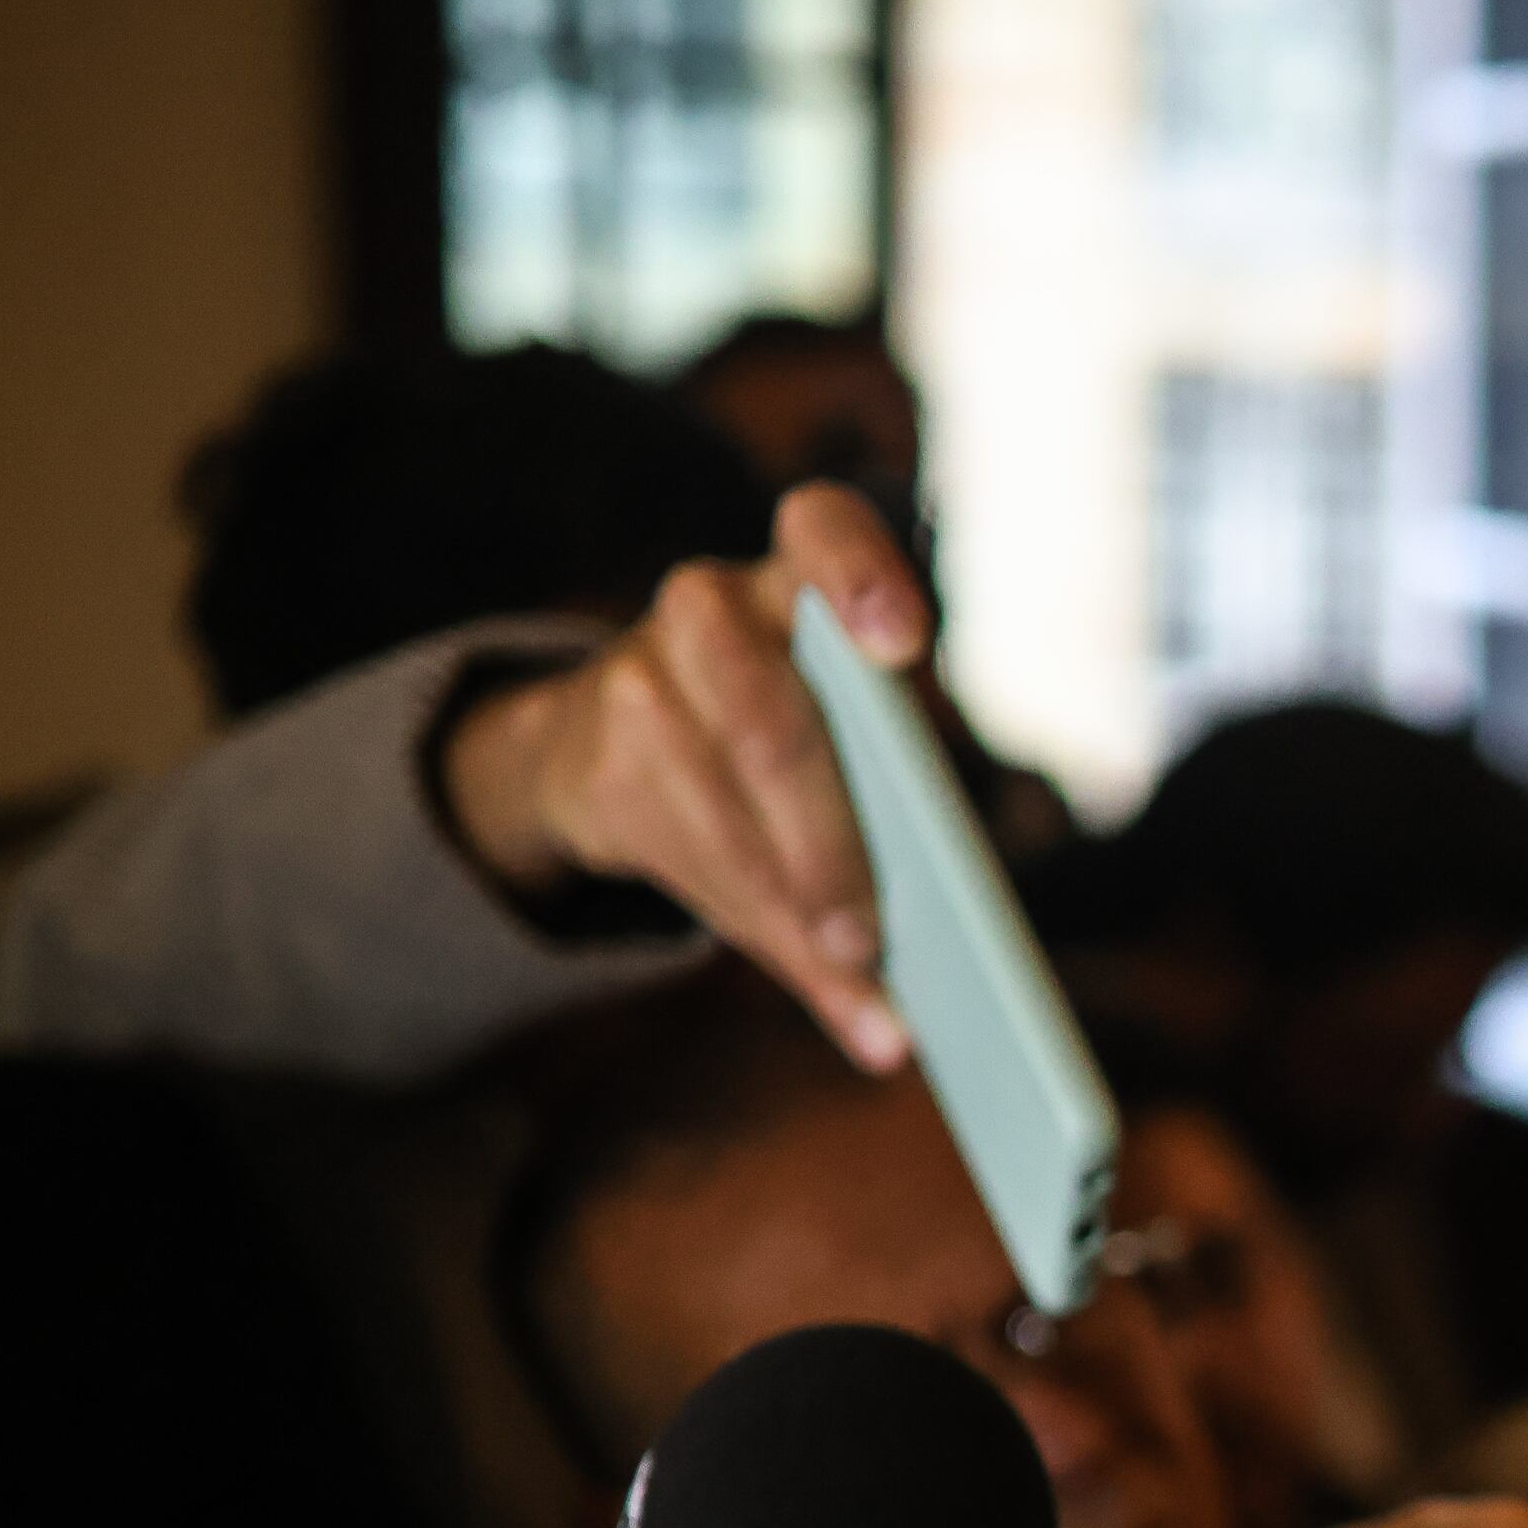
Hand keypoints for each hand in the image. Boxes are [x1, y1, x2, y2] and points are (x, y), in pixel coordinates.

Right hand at [432, 480, 926, 1070]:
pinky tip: (819, 977)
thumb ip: (898, 825)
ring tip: (855, 971)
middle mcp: (713, 606)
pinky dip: (759, 926)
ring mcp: (641, 673)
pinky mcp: (597, 754)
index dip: (860, 578)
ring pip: (723, 808)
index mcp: (799, 578)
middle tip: (869, 937)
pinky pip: (684, 853)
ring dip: (789, 904)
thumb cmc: (773, 743)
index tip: (903, 646)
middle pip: (773, 722)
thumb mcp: (837, 743)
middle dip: (824, 845)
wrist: (604, 739)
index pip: (822, 529)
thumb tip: (930, 998)